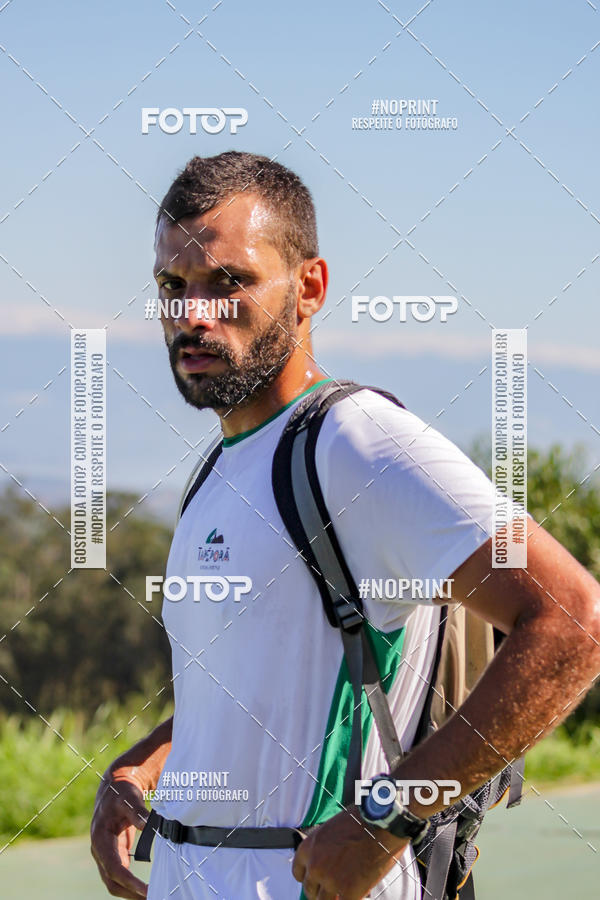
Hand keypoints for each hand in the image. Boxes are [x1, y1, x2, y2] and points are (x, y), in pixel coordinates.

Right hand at [90, 772, 149, 898]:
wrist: (115, 788)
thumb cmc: (122, 792)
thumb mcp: (129, 798)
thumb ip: (138, 812)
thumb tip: (149, 825)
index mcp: (100, 838)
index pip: (113, 867)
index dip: (129, 881)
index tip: (145, 890)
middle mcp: (100, 850)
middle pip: (112, 881)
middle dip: (130, 892)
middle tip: (152, 896)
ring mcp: (106, 854)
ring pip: (115, 882)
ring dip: (131, 892)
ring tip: (151, 895)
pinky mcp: (114, 854)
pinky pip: (121, 875)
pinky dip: (131, 884)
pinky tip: (145, 889)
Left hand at [292, 806, 408, 899]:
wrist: (380, 824)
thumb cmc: (361, 820)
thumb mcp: (332, 829)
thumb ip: (325, 848)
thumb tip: (327, 860)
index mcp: (309, 847)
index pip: (298, 872)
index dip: (308, 877)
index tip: (315, 880)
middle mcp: (315, 866)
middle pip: (309, 889)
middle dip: (319, 889)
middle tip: (330, 888)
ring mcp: (330, 881)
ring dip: (331, 898)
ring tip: (341, 894)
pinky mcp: (348, 892)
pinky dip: (347, 899)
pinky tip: (355, 894)